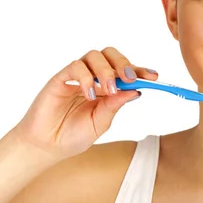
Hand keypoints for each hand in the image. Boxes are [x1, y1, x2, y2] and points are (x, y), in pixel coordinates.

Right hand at [10, 47, 157, 160]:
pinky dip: (86, 77)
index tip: (154, 76)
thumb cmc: (73, 135)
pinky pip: (76, 66)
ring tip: (109, 90)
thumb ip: (115, 106)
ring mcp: (77, 76)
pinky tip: (89, 94)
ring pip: (94, 56)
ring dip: (106, 70)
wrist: (47, 146)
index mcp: (106, 88)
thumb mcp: (101, 123)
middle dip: (124, 63)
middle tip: (130, 78)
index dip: (140, 71)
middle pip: (111, 55)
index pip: (125, 72)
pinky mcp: (60, 78)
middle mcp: (93, 78)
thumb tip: (136, 90)